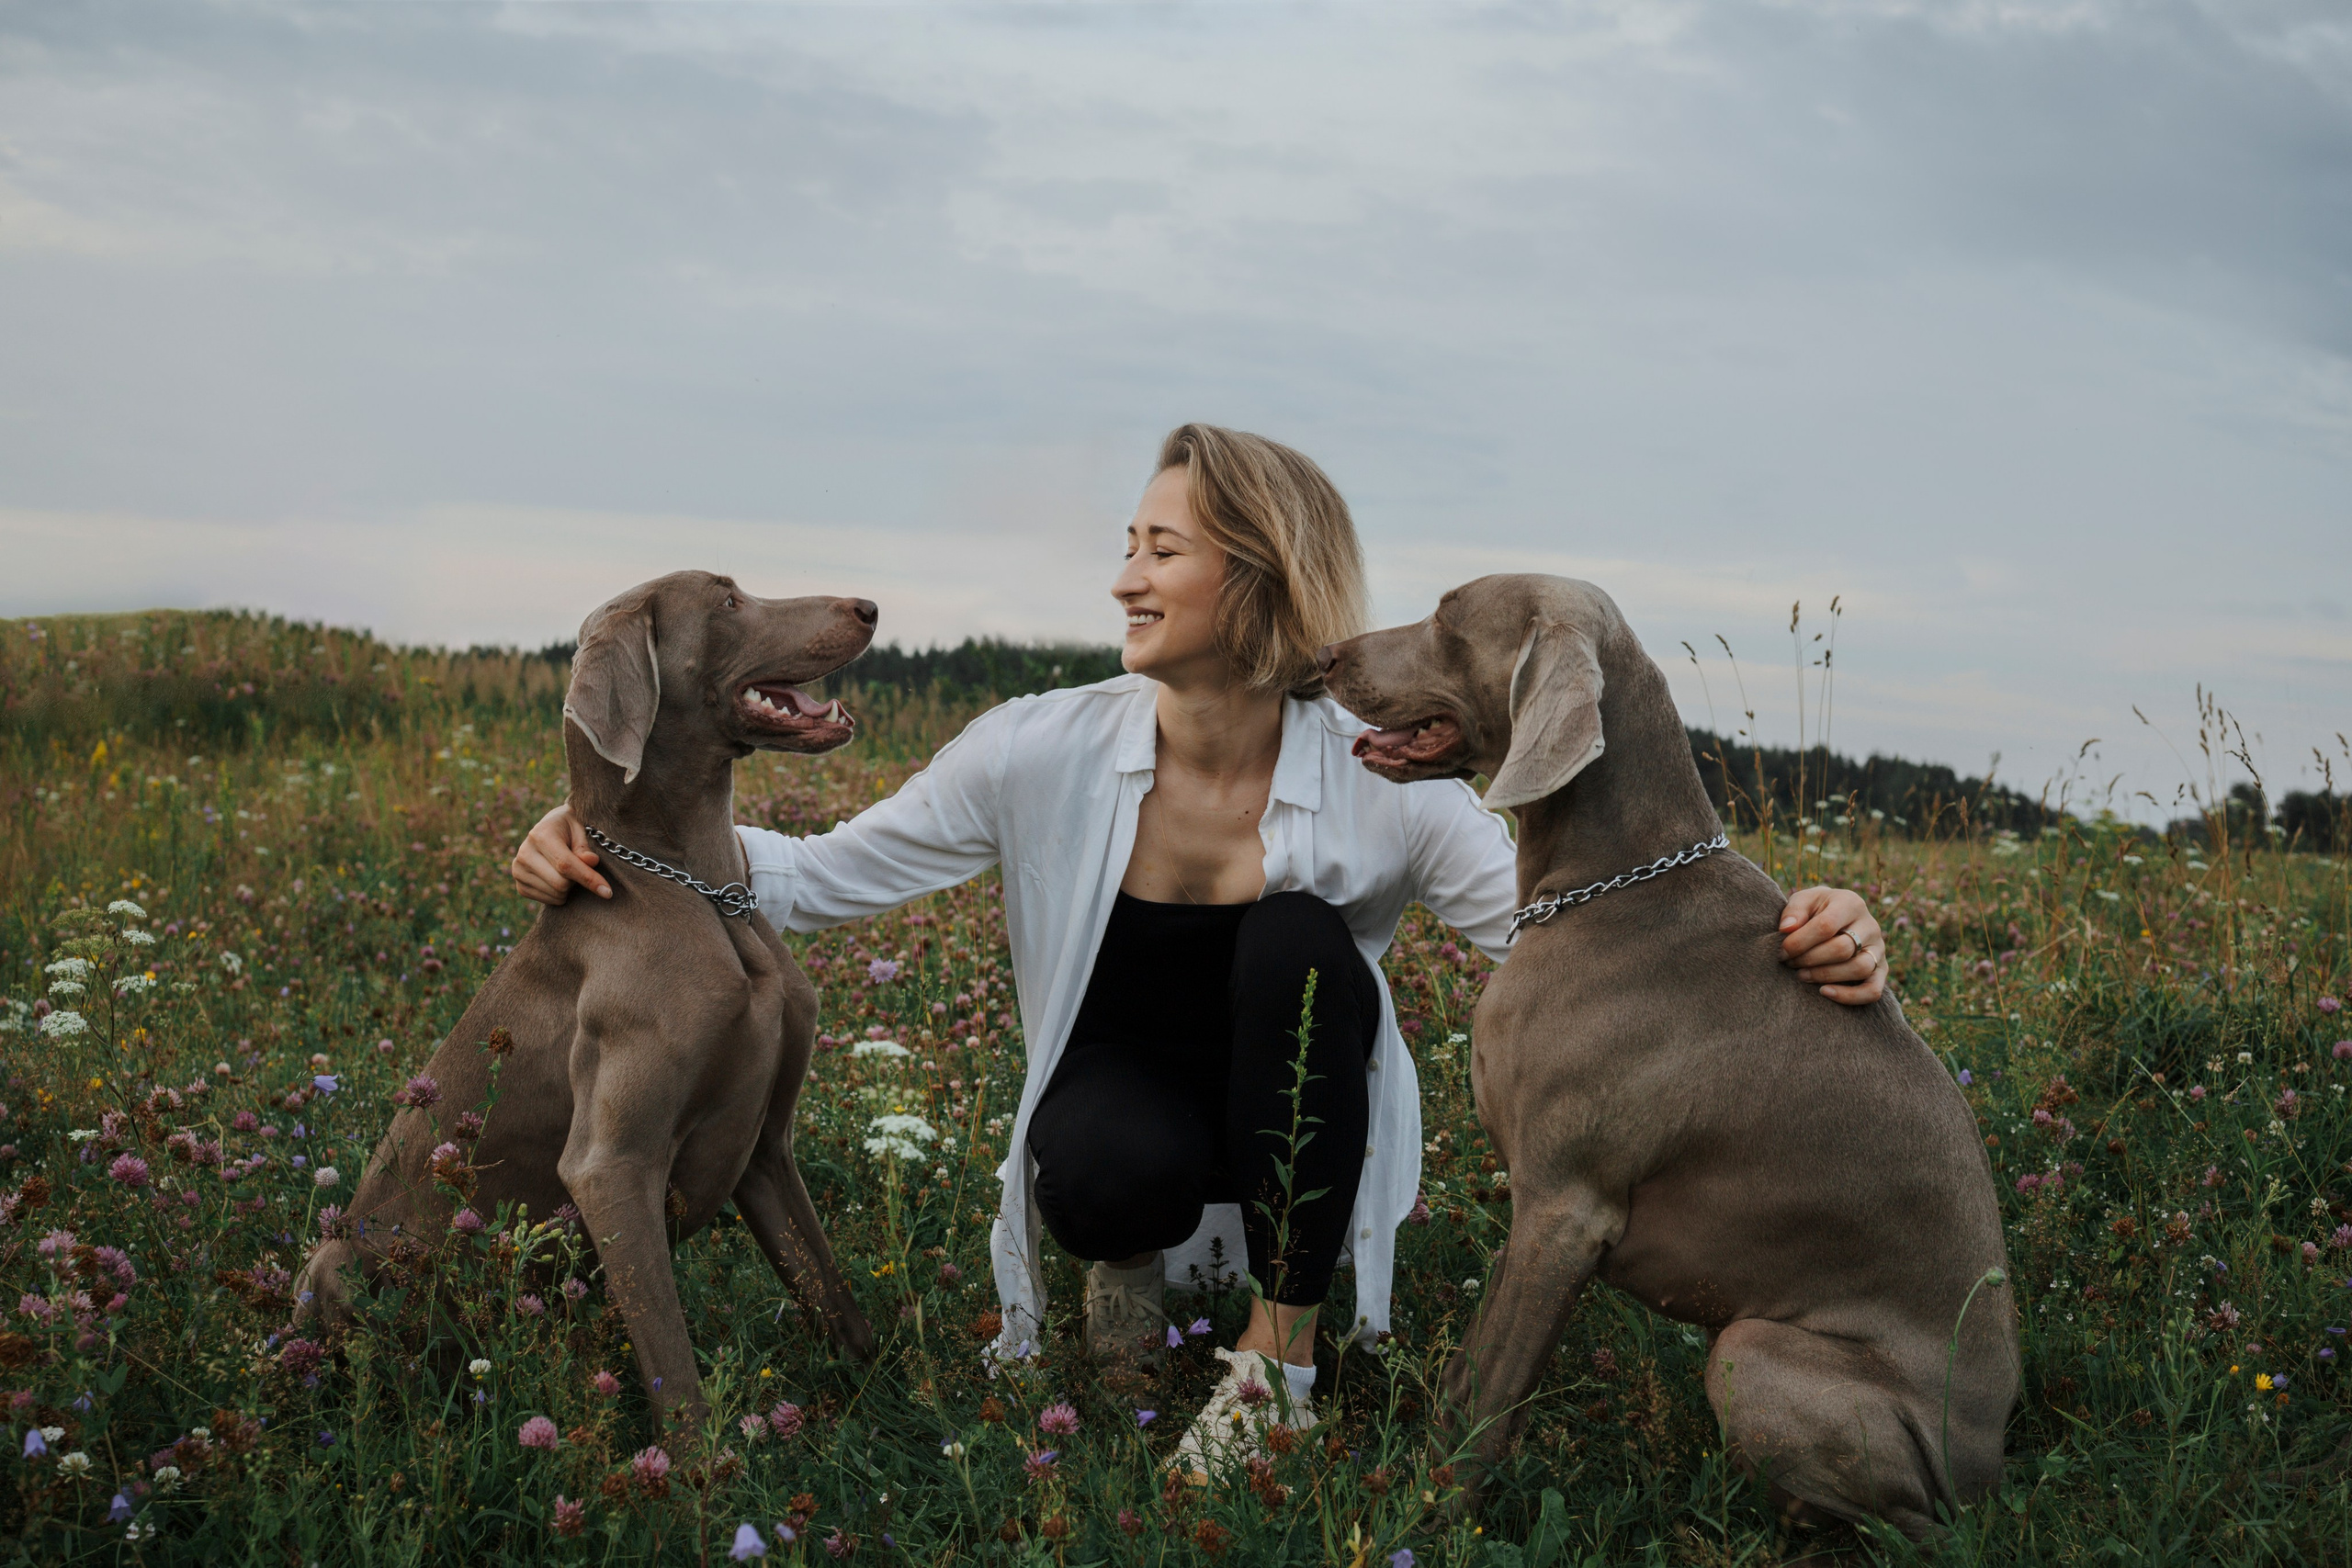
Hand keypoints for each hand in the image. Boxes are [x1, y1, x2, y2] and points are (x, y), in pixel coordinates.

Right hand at [510, 803, 610, 905]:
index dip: (589, 879)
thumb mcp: (581, 828)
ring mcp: (518, 870)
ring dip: (571, 888)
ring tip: (569, 871)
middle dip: (579, 881)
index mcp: (540, 836)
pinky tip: (560, 878)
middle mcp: (524, 853)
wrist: (548, 829)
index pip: (566, 865)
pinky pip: (548, 900)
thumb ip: (585, 846)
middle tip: (583, 869)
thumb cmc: (570, 827)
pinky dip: (561, 895)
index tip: (608, 892)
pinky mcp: (520, 885)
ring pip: (556, 894)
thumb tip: (591, 862)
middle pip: (561, 883)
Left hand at [1778, 885, 1886, 1004]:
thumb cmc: (1815, 910)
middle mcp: (1870, 926)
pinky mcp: (1881, 970)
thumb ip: (1794, 911)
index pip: (1826, 925)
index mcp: (1851, 903)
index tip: (1782, 951)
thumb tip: (1786, 928)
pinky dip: (1849, 996)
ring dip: (1825, 976)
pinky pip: (1873, 990)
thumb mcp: (1803, 901)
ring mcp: (1878, 949)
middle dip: (1810, 959)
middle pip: (1842, 949)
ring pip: (1859, 968)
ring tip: (1801, 975)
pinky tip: (1824, 992)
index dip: (1800, 942)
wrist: (1836, 916)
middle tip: (1789, 962)